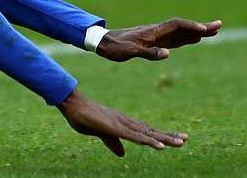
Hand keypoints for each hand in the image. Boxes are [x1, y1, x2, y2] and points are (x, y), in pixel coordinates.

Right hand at [58, 89, 186, 155]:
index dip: (161, 135)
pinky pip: (135, 137)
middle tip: (186, 139)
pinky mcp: (116, 128)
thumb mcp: (101, 133)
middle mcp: (127, 122)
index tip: (178, 138)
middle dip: (169, 136)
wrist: (72, 104)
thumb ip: (112, 142)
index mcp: (124, 123)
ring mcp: (122, 124)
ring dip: (164, 139)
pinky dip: (149, 141)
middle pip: (151, 131)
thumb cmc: (83, 116)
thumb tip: (123, 154)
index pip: (146, 130)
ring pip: (147, 134)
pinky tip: (159, 146)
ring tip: (180, 143)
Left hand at [97, 18, 222, 61]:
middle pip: (183, 27)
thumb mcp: (130, 52)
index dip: (191, 26)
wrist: (101, 42)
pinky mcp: (153, 40)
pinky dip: (187, 38)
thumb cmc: (115, 47)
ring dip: (196, 31)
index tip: (205, 30)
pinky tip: (194, 39)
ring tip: (213, 31)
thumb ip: (149, 53)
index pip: (176, 25)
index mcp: (152, 32)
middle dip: (201, 26)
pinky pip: (174, 38)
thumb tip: (168, 53)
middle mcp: (156, 31)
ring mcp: (156, 35)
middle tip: (219, 25)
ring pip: (180, 32)